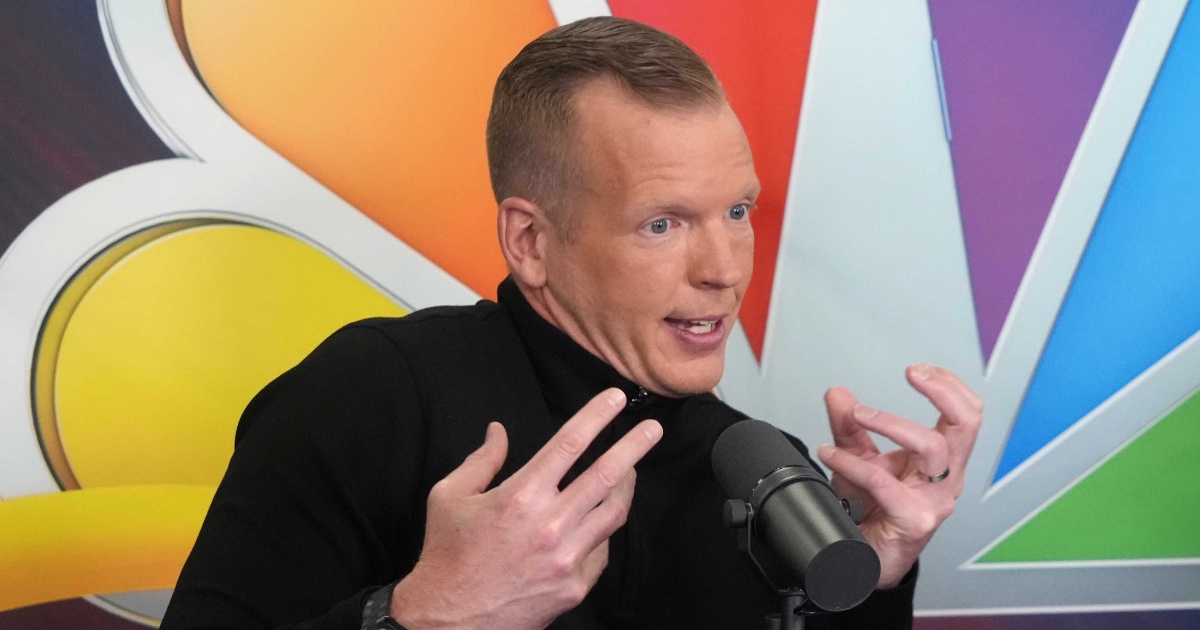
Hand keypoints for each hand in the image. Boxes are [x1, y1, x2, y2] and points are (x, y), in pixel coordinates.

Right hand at [390, 388, 662, 629]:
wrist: (448, 620)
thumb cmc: (447, 556)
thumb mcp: (450, 497)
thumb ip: (481, 460)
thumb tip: (498, 430)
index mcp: (520, 496)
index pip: (569, 444)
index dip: (597, 416)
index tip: (615, 399)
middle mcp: (550, 525)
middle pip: (605, 476)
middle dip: (634, 448)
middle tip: (652, 429)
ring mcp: (566, 558)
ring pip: (613, 514)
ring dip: (626, 488)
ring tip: (631, 470)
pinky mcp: (574, 586)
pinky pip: (601, 550)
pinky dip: (602, 531)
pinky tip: (600, 519)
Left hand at [816, 365, 981, 588]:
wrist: (866, 560)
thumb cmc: (873, 511)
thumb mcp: (859, 460)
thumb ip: (849, 427)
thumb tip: (837, 394)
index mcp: (944, 460)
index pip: (967, 414)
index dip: (949, 385)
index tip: (917, 370)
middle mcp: (947, 478)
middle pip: (967, 423)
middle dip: (942, 390)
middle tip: (912, 374)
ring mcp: (935, 500)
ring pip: (931, 446)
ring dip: (890, 422)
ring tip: (857, 415)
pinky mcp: (914, 520)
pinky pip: (884, 482)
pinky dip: (852, 463)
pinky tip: (831, 455)